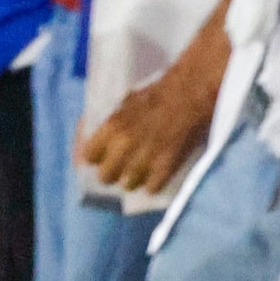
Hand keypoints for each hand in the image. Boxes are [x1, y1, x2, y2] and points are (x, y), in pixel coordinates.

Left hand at [81, 58, 217, 194]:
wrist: (191, 92)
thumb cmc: (158, 94)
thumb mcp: (125, 103)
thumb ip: (112, 125)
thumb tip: (97, 142)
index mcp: (111, 126)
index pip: (88, 157)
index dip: (95, 158)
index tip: (101, 159)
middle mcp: (124, 144)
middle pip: (104, 177)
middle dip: (112, 173)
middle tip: (122, 168)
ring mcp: (145, 157)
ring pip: (127, 185)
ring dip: (134, 180)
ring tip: (142, 172)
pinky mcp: (166, 166)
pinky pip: (151, 188)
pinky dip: (155, 184)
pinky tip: (158, 175)